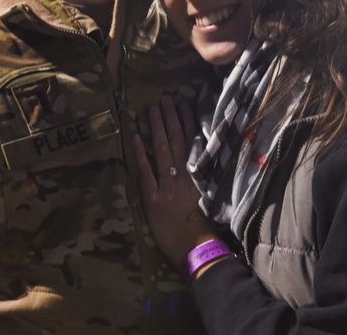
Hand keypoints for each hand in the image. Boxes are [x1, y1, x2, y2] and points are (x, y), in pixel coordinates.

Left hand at [133, 95, 217, 266]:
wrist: (198, 248)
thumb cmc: (207, 226)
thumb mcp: (211, 196)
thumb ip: (205, 177)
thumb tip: (203, 157)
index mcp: (199, 175)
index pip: (194, 142)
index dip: (188, 122)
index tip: (184, 104)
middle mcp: (184, 175)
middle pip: (177, 141)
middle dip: (170, 118)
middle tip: (165, 98)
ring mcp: (167, 185)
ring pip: (162, 151)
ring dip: (156, 128)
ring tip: (151, 109)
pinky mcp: (153, 198)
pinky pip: (145, 171)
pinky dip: (140, 153)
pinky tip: (135, 136)